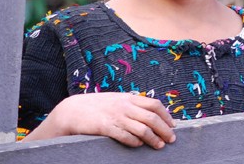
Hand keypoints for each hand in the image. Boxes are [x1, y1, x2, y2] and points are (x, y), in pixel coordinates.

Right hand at [27, 92, 174, 147]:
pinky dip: (135, 142)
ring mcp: (115, 116)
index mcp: (129, 98)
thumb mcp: (116, 100)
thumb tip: (150, 112)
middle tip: (172, 139)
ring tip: (159, 145)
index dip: (166, 116)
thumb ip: (132, 104)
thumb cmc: (96, 106)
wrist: (71, 110)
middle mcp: (124, 106)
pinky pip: (125, 136)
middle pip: (152, 118)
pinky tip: (139, 145)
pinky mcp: (105, 127)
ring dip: (153, 138)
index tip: (173, 125)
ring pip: (142, 128)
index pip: (155, 105)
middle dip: (165, 129)